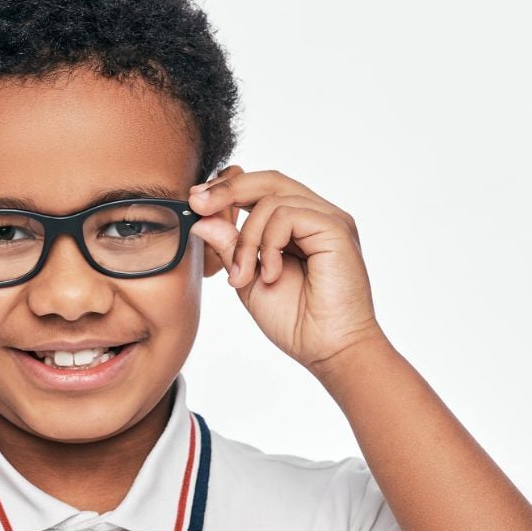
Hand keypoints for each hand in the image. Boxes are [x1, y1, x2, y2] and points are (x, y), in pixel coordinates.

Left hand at [188, 166, 387, 375]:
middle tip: (197, 205)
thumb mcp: (247, 278)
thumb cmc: (295, 321)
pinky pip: (288, 215)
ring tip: (244, 275)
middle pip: (268, 180)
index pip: (261, 189)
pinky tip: (270, 274)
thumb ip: (229, 247)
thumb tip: (201, 219)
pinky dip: (269, 244)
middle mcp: (316, 216)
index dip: (227, 189)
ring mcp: (328, 220)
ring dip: (247, 238)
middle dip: (226, 190)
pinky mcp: (336, 228)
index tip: (195, 202)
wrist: (326, 350)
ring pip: (272, 200)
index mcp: (297, 225)